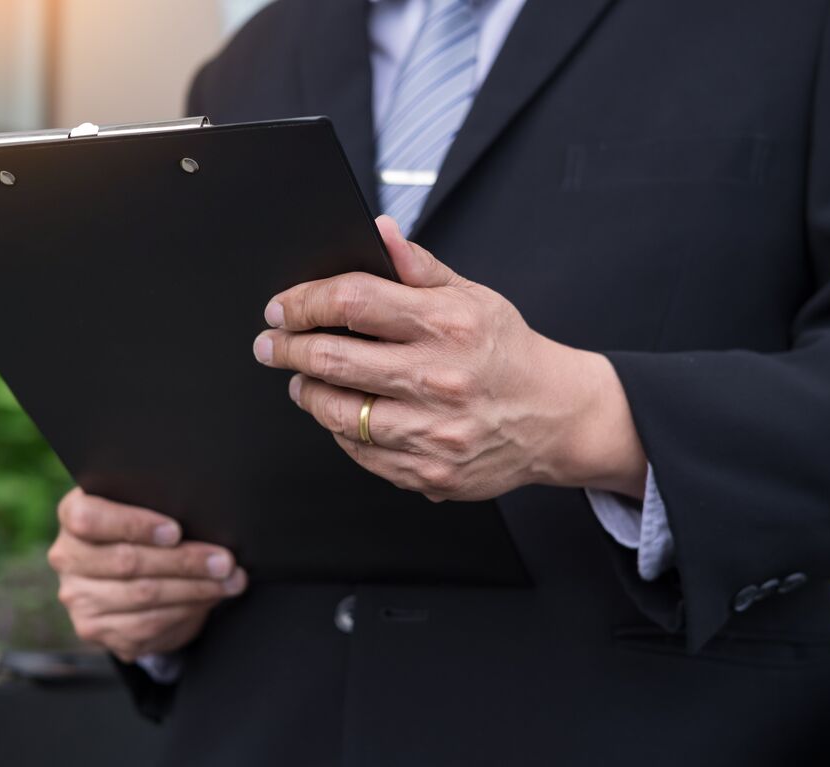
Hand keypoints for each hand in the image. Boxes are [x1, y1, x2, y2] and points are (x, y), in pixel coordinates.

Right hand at [48, 488, 247, 662]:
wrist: (127, 572)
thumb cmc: (144, 527)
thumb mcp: (145, 506)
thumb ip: (159, 504)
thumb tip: (206, 517)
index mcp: (73, 514)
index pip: (89, 519)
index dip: (134, 524)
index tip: (176, 530)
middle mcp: (66, 557)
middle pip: (126, 561)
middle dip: (184, 562)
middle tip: (224, 561)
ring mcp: (77, 597)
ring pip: (142, 596)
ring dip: (194, 590)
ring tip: (229, 581)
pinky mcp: (94, 629)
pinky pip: (146, 625)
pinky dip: (185, 611)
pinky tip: (208, 600)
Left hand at [253, 216, 646, 500]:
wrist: (557, 417)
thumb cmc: (508, 352)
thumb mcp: (473, 295)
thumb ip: (417, 267)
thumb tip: (377, 231)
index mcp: (446, 324)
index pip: (352, 302)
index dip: (303, 302)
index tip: (282, 308)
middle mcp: (438, 378)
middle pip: (332, 361)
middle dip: (287, 349)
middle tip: (272, 344)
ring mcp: (433, 431)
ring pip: (338, 414)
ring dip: (308, 392)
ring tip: (303, 379)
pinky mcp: (429, 472)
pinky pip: (360, 453)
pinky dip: (340, 432)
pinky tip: (342, 414)